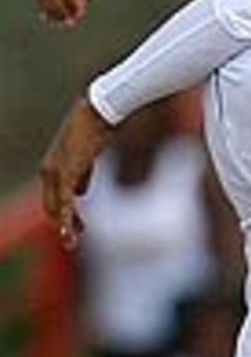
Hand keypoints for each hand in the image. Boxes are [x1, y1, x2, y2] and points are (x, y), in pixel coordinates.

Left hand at [39, 96, 111, 247]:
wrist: (97, 114)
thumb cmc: (95, 129)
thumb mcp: (86, 157)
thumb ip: (82, 175)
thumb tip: (80, 192)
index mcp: (52, 166)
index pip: (55, 197)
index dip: (65, 214)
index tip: (78, 228)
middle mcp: (48, 170)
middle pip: (53, 206)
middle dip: (63, 224)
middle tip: (73, 241)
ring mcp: (55, 173)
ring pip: (56, 208)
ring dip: (65, 227)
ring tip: (71, 243)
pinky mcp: (65, 175)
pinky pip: (65, 204)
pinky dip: (67, 220)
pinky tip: (69, 233)